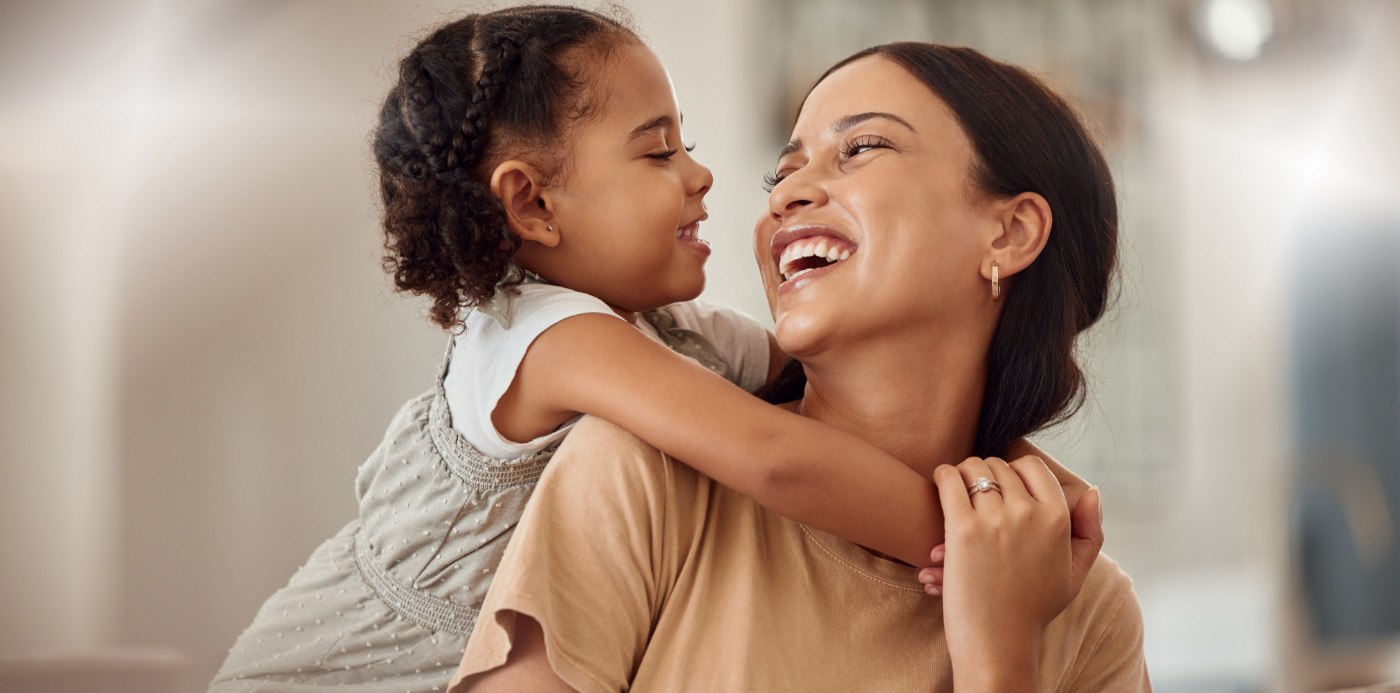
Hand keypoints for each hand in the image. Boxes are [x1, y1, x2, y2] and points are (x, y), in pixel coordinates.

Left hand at [917, 480, 1103, 603]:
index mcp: (1058, 519)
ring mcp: (996, 520)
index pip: (1033, 467)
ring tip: (956, 485)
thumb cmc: (1033, 608)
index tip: (1002, 483)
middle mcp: (1029, 513)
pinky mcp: (963, 529)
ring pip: (974, 469)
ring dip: (962, 473)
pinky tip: (941, 483)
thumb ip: (1090, 531)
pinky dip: (943, 476)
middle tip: (974, 487)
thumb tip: (1093, 490)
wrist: (999, 641)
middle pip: (1000, 466)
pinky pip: (949, 481)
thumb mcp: (1074, 573)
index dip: (1015, 470)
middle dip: (985, 473)